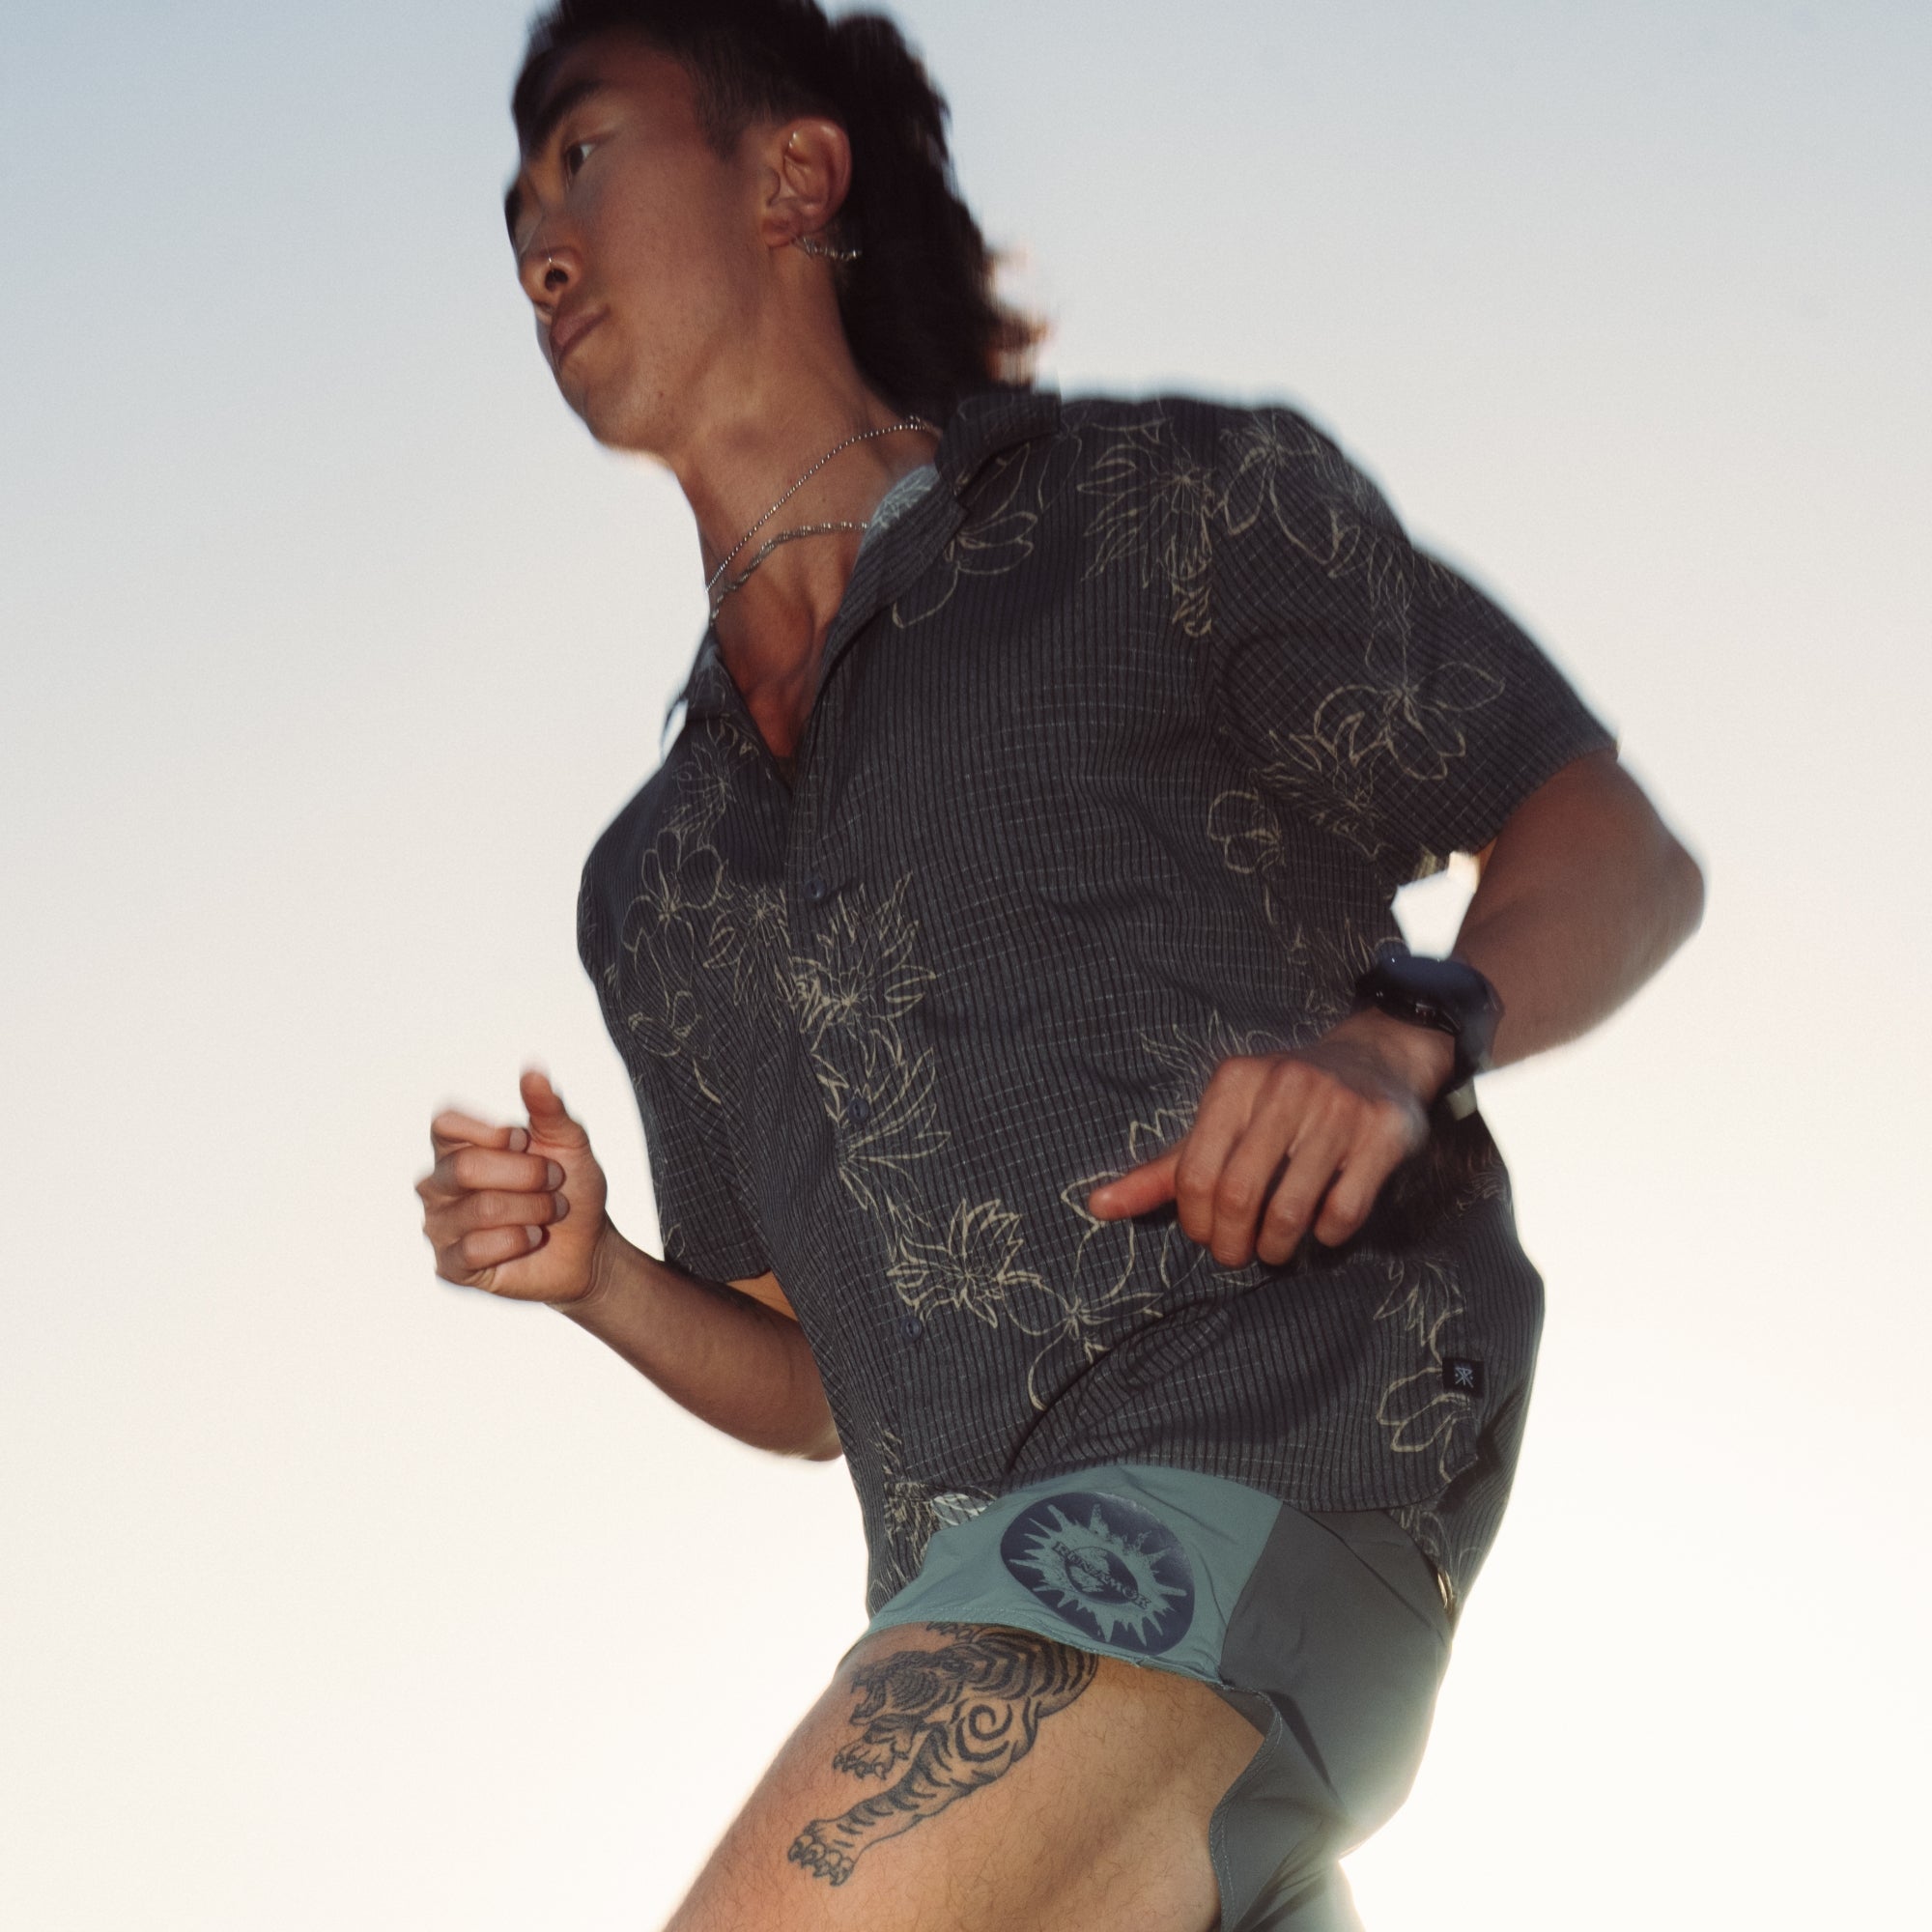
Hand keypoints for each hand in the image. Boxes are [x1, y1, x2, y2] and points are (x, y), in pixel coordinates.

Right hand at [416, 1068, 610, 1303]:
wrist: (588, 1246)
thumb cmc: (571, 1188)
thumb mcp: (568, 1142)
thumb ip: (548, 1107)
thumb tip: (532, 1069)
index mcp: (457, 1147)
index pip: (444, 1124)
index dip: (491, 1132)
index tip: (525, 1142)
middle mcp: (439, 1184)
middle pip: (465, 1166)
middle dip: (526, 1174)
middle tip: (554, 1181)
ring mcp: (440, 1226)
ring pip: (481, 1208)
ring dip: (533, 1209)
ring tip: (549, 1213)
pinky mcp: (451, 1266)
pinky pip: (475, 1248)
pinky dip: (519, 1240)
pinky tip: (532, 1238)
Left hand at [1084, 1014, 1451, 1266]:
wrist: (1374, 1058)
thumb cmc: (1281, 1103)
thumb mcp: (1220, 1123)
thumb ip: (1163, 1170)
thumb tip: (1096, 1206)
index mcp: (1234, 1082)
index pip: (1195, 1174)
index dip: (1195, 1223)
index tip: (1207, 1236)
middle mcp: (1284, 1087)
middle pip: (1238, 1195)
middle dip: (1231, 1243)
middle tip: (1236, 1255)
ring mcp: (1337, 1109)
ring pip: (1290, 1210)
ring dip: (1277, 1248)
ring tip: (1274, 1251)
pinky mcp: (1381, 1134)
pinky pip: (1343, 1210)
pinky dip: (1327, 1236)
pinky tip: (1321, 1230)